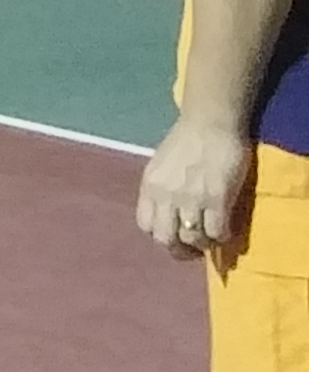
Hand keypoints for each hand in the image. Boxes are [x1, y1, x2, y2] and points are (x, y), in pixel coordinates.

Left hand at [140, 118, 256, 258]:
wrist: (211, 122)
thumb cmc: (187, 140)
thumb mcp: (161, 165)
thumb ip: (161, 189)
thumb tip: (169, 214)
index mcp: (149, 186)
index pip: (145, 225)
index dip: (161, 235)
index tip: (175, 236)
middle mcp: (165, 195)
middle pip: (165, 239)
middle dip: (179, 249)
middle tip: (194, 248)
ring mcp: (191, 198)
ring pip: (192, 239)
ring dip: (204, 243)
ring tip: (211, 237)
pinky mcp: (217, 198)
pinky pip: (216, 232)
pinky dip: (221, 237)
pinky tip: (226, 230)